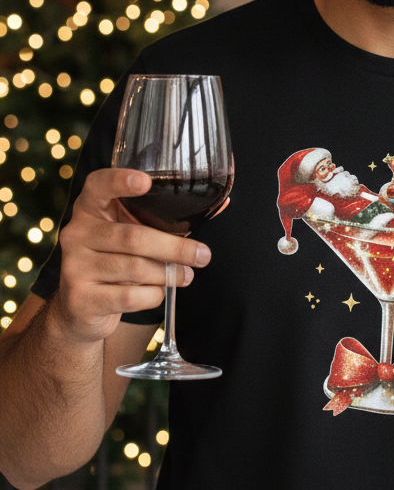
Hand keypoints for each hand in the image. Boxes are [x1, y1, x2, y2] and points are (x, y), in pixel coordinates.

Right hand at [53, 168, 211, 343]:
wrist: (81, 309)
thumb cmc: (118, 259)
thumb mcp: (132, 233)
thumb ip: (167, 219)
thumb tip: (222, 203)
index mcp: (89, 208)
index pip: (98, 185)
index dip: (120, 181)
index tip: (146, 182)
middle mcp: (76, 233)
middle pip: (133, 237)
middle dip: (175, 247)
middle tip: (202, 255)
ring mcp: (74, 266)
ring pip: (135, 268)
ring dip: (169, 274)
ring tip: (186, 276)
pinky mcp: (80, 299)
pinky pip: (129, 296)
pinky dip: (153, 295)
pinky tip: (159, 292)